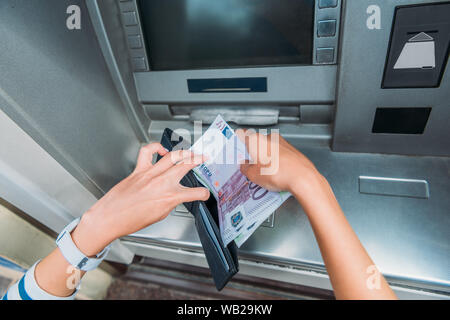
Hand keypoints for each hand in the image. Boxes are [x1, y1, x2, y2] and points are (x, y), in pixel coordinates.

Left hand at [71, 143, 209, 255]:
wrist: (110, 218)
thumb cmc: (130, 220)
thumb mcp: (159, 215)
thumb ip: (170, 202)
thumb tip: (174, 196)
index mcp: (169, 198)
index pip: (195, 193)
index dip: (203, 193)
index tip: (204, 193)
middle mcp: (161, 183)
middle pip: (186, 165)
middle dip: (199, 160)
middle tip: (204, 157)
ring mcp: (150, 174)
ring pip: (172, 155)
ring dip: (184, 152)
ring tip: (188, 151)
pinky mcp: (138, 170)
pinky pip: (148, 152)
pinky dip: (156, 147)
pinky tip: (161, 150)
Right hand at [236, 129, 323, 195]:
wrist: (302, 178)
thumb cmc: (279, 174)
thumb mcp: (253, 175)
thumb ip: (245, 168)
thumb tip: (244, 165)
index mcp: (257, 140)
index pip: (243, 134)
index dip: (237, 139)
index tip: (235, 143)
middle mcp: (270, 138)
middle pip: (256, 142)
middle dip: (252, 153)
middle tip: (248, 164)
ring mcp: (282, 143)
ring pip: (269, 148)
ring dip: (264, 157)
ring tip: (263, 172)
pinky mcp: (292, 151)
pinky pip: (279, 154)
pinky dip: (275, 161)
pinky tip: (275, 173)